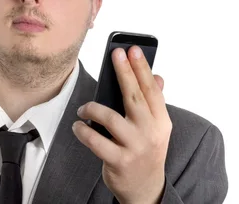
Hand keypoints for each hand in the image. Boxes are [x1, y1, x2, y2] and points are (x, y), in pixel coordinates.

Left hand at [72, 46, 171, 203]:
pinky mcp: (119, 161)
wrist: (145, 189)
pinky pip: (95, 140)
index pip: (152, 90)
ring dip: (91, 108)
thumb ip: (154, 103)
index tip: (132, 50)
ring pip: (110, 117)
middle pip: (134, 96)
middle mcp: (150, 133)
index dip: (142, 68)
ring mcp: (135, 147)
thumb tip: (157, 77)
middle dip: (124, 73)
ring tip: (83, 108)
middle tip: (115, 55)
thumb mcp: (156, 128)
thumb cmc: (145, 151)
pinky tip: (77, 126)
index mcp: (161, 122)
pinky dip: (82, 130)